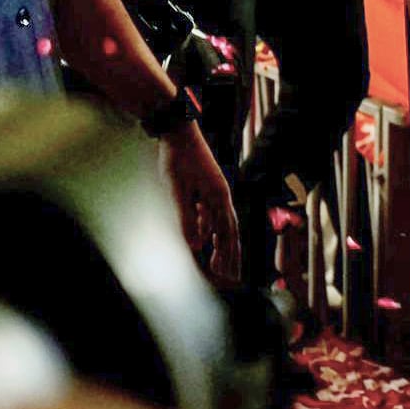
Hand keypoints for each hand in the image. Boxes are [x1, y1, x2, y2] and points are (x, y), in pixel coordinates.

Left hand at [163, 124, 241, 285]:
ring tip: (218, 262)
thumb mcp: (178, 191)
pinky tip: (202, 237)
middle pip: (230, 232)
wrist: (178, 131)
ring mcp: (216, 190)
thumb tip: (195, 246)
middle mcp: (222, 196)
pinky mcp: (208, 186)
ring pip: (223, 224)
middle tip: (232, 277)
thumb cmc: (177, 160)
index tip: (225, 276)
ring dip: (221, 245)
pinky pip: (213, 214)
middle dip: (231, 256)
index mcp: (218, 198)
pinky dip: (210, 229)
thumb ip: (186, 219)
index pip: (226, 235)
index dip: (227, 257)